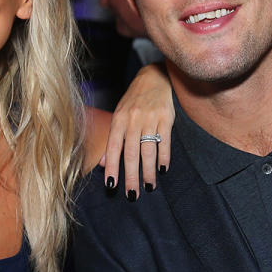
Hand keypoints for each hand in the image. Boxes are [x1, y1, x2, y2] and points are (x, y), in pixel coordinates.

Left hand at [104, 63, 173, 199]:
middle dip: (131, 176)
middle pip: (131, 153)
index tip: (111, 186)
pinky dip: (164, 157)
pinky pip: (165, 141)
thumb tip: (105, 163)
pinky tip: (163, 169)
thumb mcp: (119, 114)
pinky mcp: (166, 117)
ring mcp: (150, 119)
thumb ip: (113, 138)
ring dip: (148, 171)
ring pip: (148, 150)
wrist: (154, 77)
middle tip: (132, 194)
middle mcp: (133, 120)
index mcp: (118, 120)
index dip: (112, 168)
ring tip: (149, 186)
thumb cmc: (134, 100)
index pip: (113, 148)